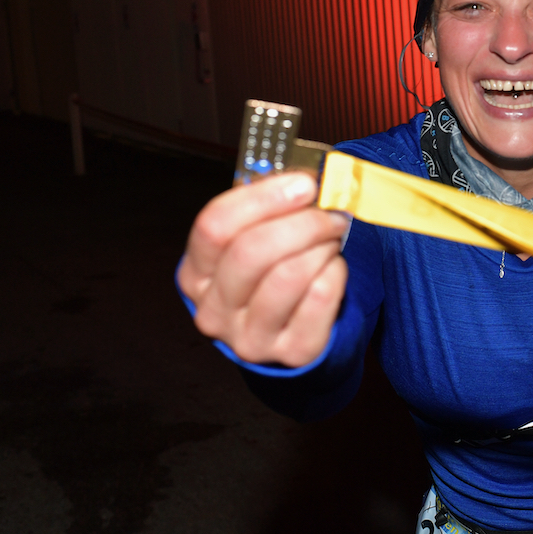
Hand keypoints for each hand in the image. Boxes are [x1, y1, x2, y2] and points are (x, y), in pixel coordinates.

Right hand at [178, 172, 349, 367]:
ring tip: (332, 238)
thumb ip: (265, 211)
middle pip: (251, 252)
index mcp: (196, 274)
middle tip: (330, 211)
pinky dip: (335, 273)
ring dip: (320, 246)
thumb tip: (300, 180)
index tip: (303, 183)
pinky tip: (334, 267)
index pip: (214, 226)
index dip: (262, 198)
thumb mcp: (253, 242)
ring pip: (288, 276)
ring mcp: (249, 338)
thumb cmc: (272, 274)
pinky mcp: (291, 353)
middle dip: (301, 222)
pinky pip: (319, 298)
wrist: (292, 332)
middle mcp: (214, 311)